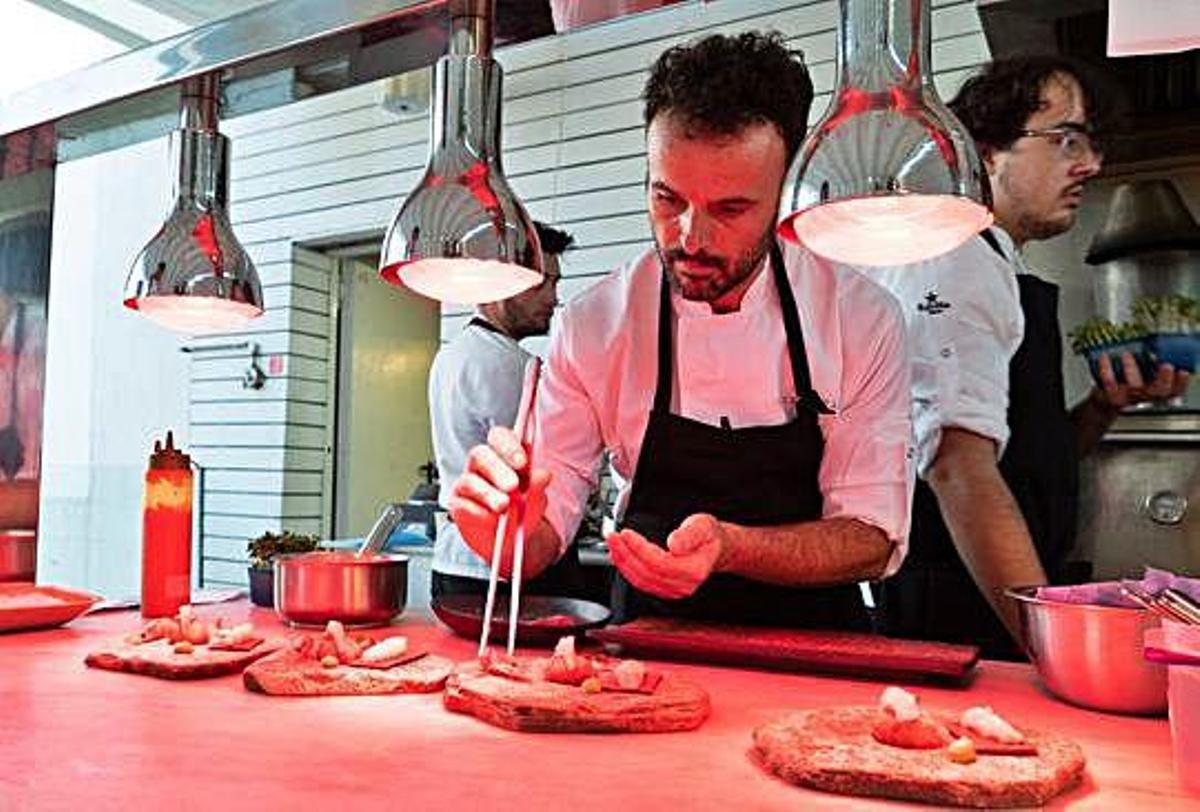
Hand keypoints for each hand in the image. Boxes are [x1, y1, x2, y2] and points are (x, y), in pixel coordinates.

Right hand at [448, 426, 549, 567]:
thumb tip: (543, 475)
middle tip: (512, 485)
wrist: (512, 539)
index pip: (499, 437)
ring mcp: (467, 483)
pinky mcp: (457, 505)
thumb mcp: (536, 499)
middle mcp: (481, 464)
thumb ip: (538, 486)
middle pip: (480, 454)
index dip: (508, 446)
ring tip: (503, 506)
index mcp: (503, 454)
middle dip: (497, 469)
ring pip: (469, 481)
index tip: (522, 462)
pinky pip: (462, 505)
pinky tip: (490, 520)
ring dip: (488, 493)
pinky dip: (478, 512)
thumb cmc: (522, 510)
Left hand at [607, 513, 725, 598]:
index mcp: (694, 570)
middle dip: (625, 554)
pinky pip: (641, 582)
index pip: (659, 563)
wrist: (714, 548)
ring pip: (641, 581)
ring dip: (623, 562)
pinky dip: (627, 569)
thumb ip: (690, 534)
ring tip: (613, 543)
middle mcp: (684, 585)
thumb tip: (674, 544)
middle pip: (646, 574)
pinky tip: (620, 556)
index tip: (627, 534)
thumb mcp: (703, 525)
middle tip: (612, 536)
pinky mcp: (665, 590)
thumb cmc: (708, 536)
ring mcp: (674, 590)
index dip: (639, 549)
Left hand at [1094, 353, 1190, 409]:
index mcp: (1158, 391)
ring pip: (1134, 387)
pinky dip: (1107, 368)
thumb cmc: (1130, 382)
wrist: (1108, 401)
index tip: (1182, 371)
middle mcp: (1145, 396)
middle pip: (1159, 391)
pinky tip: (1105, 356)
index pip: (1174, 390)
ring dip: (1132, 369)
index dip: (1181, 383)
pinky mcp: (1112, 395)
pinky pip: (1110, 382)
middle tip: (1166, 365)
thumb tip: (1157, 344)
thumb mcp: (1145, 375)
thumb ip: (1153, 365)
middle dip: (1164, 379)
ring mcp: (1129, 397)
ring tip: (1127, 355)